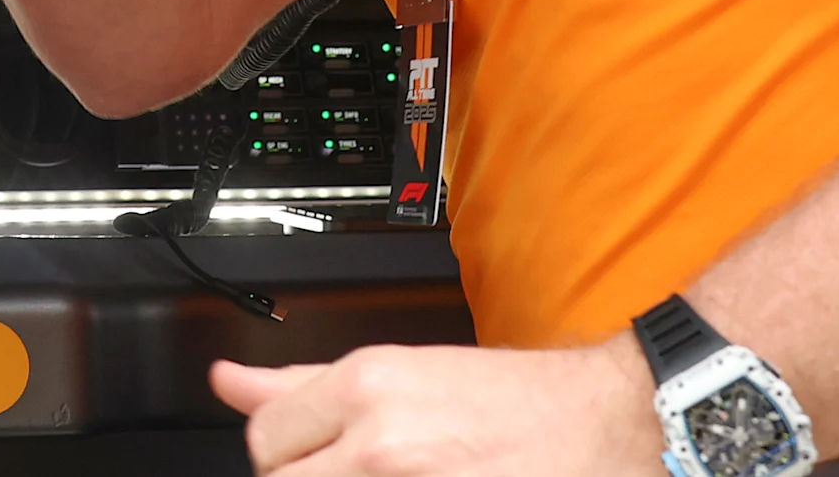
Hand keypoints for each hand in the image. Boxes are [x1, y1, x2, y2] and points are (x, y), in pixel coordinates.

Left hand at [211, 340, 663, 476]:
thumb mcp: (404, 372)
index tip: (312, 457)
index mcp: (365, 389)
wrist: (610, 429)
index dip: (286, 453)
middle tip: (356, 472)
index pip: (264, 437)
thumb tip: (228, 380)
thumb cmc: (519, 403)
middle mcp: (380, 446)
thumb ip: (305, 383)